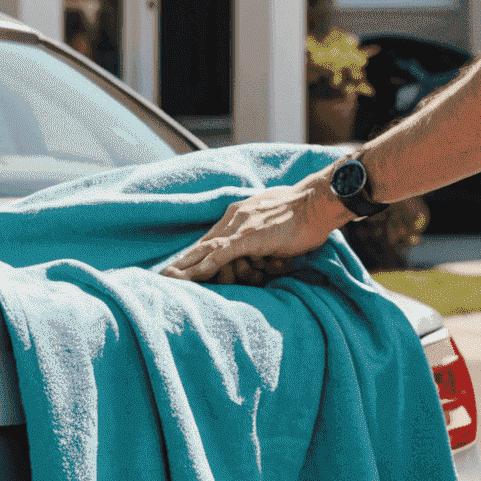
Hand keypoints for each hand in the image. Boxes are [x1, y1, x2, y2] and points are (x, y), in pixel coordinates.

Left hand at [161, 176, 346, 283]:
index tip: (180, 266)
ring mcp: (240, 227)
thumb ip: (261, 230)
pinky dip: (206, 265)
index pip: (212, 238)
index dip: (195, 253)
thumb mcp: (273, 219)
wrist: (316, 202)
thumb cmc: (302, 212)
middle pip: (203, 244)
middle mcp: (234, 218)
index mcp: (239, 214)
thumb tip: (262, 247)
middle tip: (163, 276)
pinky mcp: (249, 237)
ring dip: (187, 266)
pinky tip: (194, 275)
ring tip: (169, 279)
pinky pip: (222, 253)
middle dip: (183, 262)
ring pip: (206, 249)